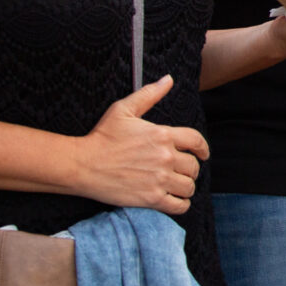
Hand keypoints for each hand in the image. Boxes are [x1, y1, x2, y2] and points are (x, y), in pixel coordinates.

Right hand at [74, 75, 208, 214]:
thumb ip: (149, 94)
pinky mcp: (151, 198)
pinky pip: (179, 206)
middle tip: (182, 172)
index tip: (203, 154)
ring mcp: (159, 179)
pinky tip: (175, 201)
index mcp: (163, 134)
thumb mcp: (124, 109)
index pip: (196, 141)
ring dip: (186, 187)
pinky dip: (181, 204)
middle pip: (193, 166)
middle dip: (191, 169)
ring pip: (189, 186)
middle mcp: (165, 157)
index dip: (203, 149)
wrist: (82, 164)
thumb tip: (168, 79)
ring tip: (178, 186)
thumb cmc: (102, 136)